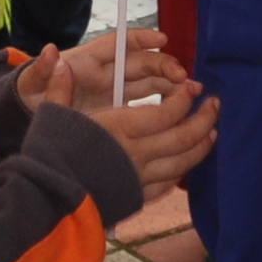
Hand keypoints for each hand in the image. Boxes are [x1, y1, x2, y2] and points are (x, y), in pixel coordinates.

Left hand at [16, 24, 181, 118]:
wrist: (32, 116)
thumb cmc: (33, 95)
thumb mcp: (33, 84)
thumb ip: (42, 70)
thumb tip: (49, 51)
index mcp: (88, 60)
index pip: (118, 44)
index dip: (140, 39)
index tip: (161, 39)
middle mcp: (108, 72)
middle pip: (141, 63)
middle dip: (164, 66)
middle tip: (183, 77)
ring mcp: (116, 91)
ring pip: (150, 82)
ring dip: (171, 84)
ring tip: (192, 91)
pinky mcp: (120, 110)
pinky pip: (146, 104)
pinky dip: (165, 104)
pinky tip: (183, 111)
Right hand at [55, 73, 218, 202]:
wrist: (46, 203)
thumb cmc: (48, 156)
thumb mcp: (51, 117)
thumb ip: (59, 88)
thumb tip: (57, 59)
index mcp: (120, 128)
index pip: (166, 112)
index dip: (183, 99)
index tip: (191, 87)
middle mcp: (137, 153)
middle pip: (183, 137)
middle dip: (204, 119)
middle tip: (215, 104)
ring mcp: (139, 178)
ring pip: (182, 162)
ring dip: (202, 146)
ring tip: (212, 131)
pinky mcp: (136, 198)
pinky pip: (167, 184)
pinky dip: (181, 171)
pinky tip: (186, 162)